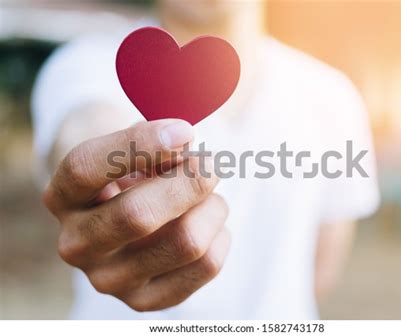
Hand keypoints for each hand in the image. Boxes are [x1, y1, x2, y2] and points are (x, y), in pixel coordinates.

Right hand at [43, 119, 229, 310]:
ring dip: (211, 207)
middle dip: (191, 180)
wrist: (126, 211)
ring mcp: (109, 280)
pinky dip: (220, 234)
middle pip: (139, 214)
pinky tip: (207, 223)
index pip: (86, 168)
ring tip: (207, 196)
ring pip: (186, 242)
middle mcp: (77, 244)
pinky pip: (207, 264)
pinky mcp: (146, 300)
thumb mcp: (132, 146)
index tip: (185, 130)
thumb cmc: (132, 171)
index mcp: (62, 197)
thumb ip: (152, 141)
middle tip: (212, 164)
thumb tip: (182, 146)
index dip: (140, 145)